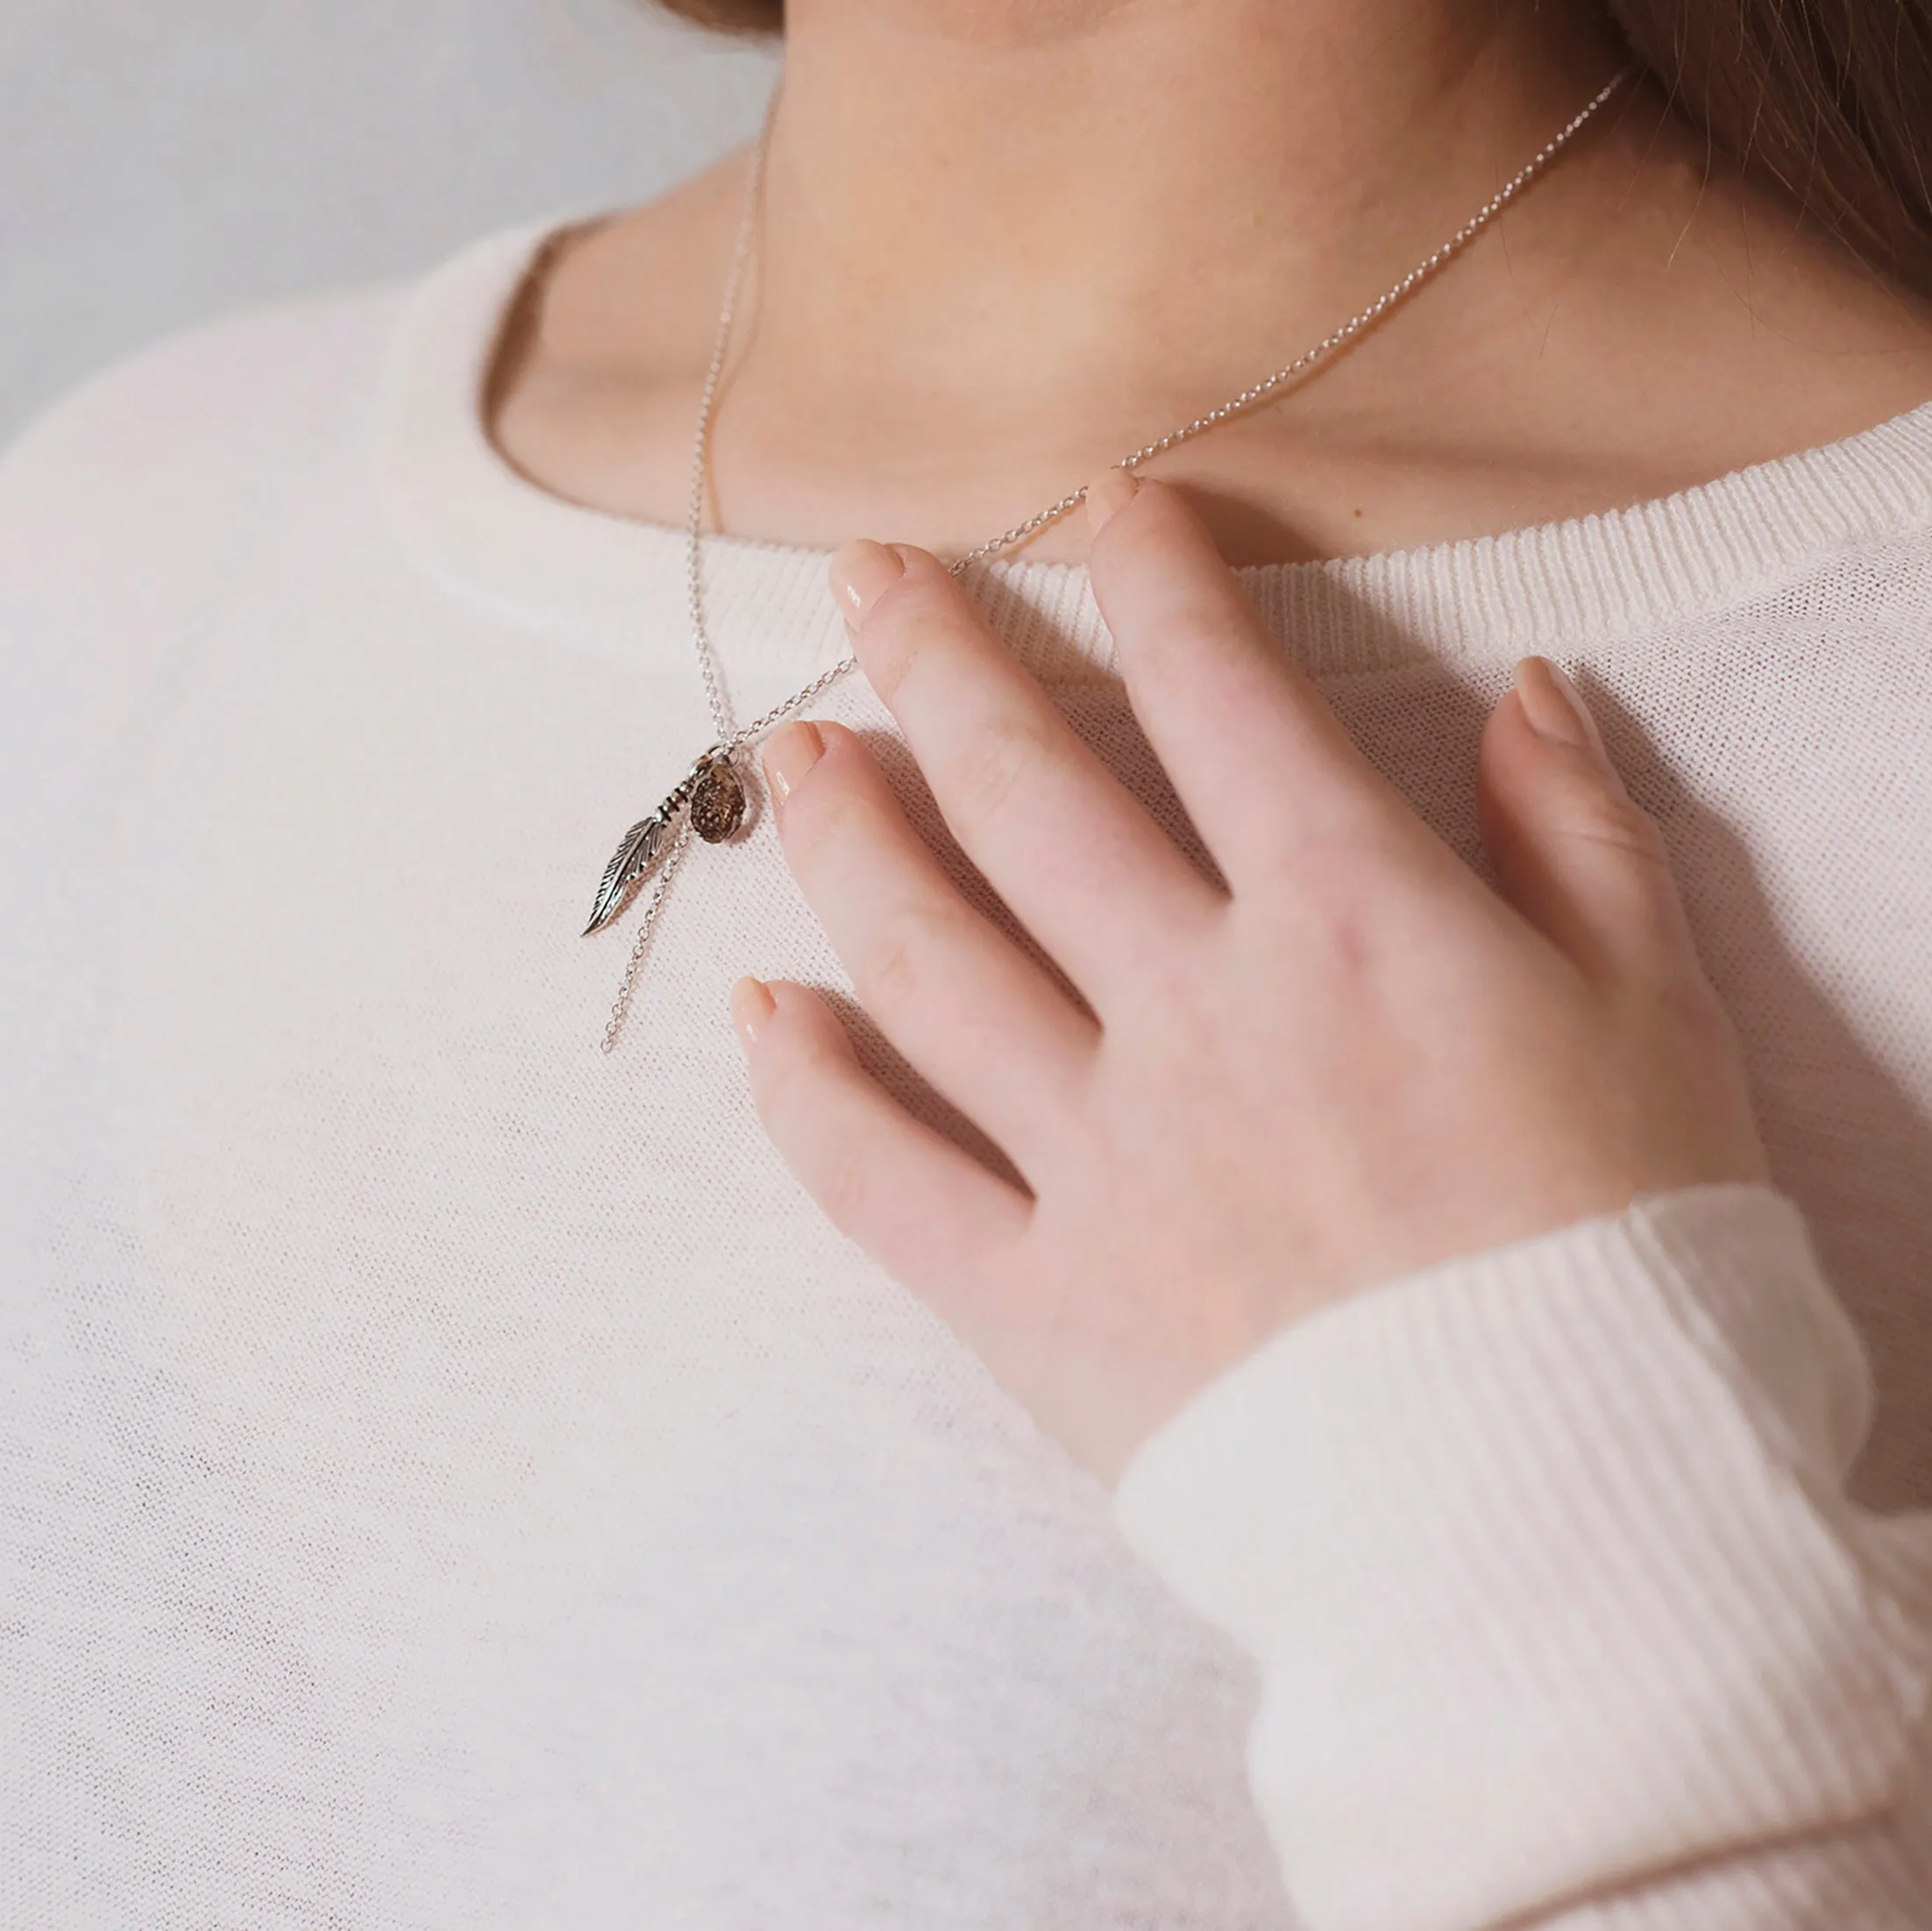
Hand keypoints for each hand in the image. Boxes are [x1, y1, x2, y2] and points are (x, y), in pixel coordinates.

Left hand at [730, 472, 1766, 1481]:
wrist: (1577, 1535)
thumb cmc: (1640, 1267)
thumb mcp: (1660, 1016)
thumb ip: (1580, 836)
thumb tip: (1523, 695)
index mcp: (1350, 927)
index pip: (1219, 694)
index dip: (1153, 576)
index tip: (1104, 504)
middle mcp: (1196, 1016)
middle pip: (1022, 794)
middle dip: (936, 656)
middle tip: (863, 574)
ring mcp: (1101, 1163)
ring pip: (923, 958)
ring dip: (844, 838)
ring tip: (795, 758)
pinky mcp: (1041, 1305)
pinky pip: (882, 1181)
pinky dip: (807, 1096)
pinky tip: (764, 1017)